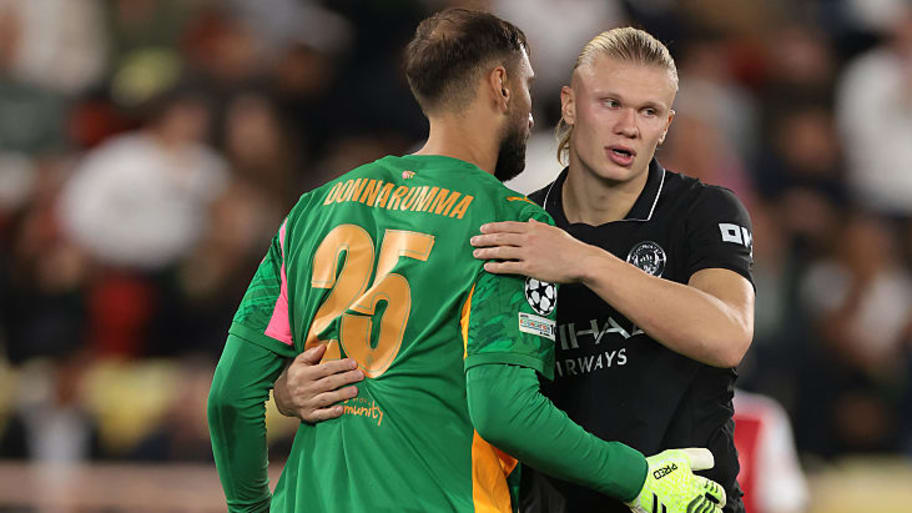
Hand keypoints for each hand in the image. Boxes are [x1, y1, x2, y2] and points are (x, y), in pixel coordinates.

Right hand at [273, 343, 363, 422]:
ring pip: (327, 398)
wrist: (281, 398)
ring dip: (342, 395)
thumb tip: (324, 346)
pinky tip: (341, 409)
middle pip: (329, 383)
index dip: (341, 365)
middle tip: (360, 375)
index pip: (325, 368)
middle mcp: (305, 389)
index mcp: (304, 374)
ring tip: (356, 390)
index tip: (354, 363)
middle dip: (346, 378)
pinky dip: (331, 413)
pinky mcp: (308, 415)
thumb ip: (311, 354)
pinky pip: (321, 415)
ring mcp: (306, 403)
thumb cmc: (295, 376)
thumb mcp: (299, 362)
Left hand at [470, 219, 593, 282]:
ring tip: (476, 253)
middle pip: (501, 237)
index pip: (509, 226)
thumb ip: (540, 226)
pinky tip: (487, 267)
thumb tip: (531, 221)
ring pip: (502, 251)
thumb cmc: (571, 248)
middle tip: (473, 240)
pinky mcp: (530, 268)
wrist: (581, 261)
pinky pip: (509, 266)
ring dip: (486, 252)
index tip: (483, 228)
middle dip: (485, 239)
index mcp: (534, 229)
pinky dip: (496, 267)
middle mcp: (529, 239)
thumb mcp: (555, 231)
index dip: (494, 227)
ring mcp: (528, 253)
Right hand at [627, 448, 725, 512]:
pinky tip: (681, 512)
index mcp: (696, 484)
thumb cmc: (656, 467)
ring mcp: (683, 511)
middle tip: (715, 510)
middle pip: (713, 511)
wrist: (635, 481)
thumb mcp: (680, 456)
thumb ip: (700, 457)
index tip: (719, 498)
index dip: (720, 495)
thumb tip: (712, 461)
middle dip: (716, 510)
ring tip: (697, 511)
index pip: (717, 492)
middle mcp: (693, 500)